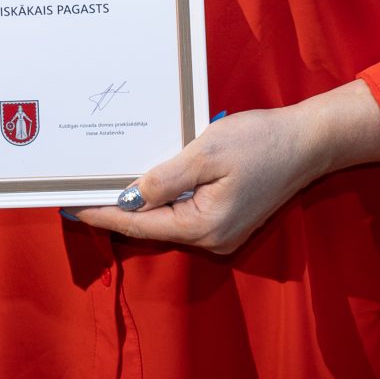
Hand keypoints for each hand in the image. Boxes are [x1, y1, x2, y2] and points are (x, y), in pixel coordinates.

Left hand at [64, 82, 379, 256]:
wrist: (310, 141)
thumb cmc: (261, 142)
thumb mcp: (206, 153)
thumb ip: (165, 178)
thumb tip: (129, 197)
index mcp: (204, 226)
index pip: (139, 224)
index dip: (102, 214)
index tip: (69, 206)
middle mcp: (212, 238)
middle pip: (150, 227)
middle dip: (115, 209)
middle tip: (78, 192)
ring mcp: (222, 231)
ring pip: (166, 220)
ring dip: (137, 203)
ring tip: (102, 185)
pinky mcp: (228, 218)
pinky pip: (183, 212)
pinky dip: (160, 198)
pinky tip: (143, 181)